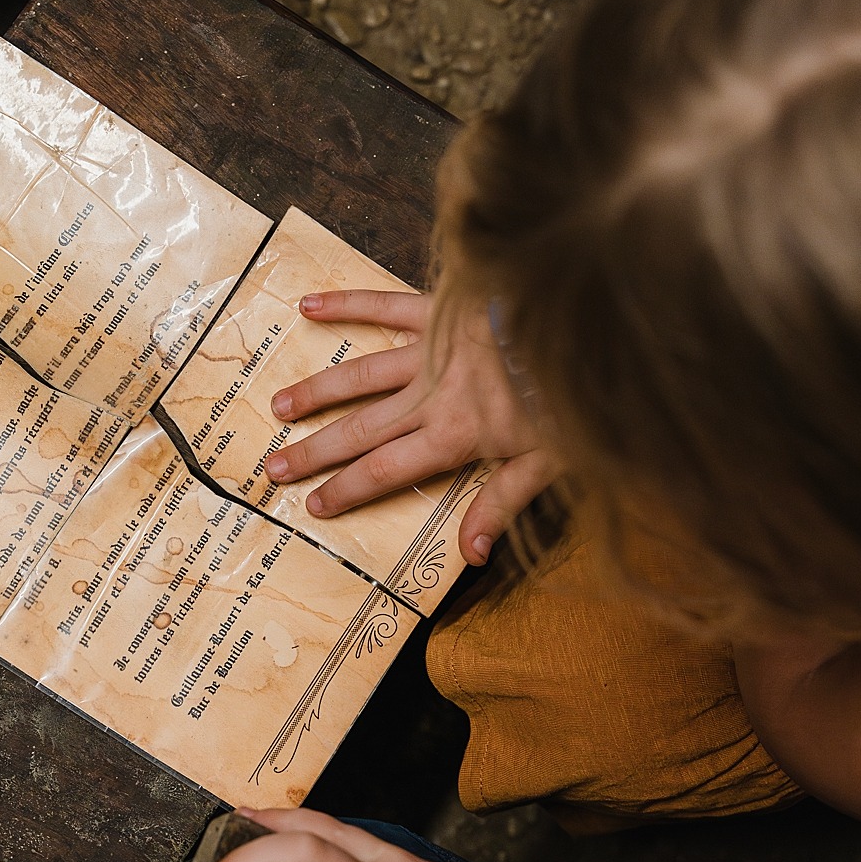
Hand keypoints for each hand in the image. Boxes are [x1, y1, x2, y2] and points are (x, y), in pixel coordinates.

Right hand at [262, 291, 554, 563]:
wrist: (585, 323)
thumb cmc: (572, 396)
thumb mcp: (548, 462)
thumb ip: (502, 504)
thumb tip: (470, 557)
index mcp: (453, 436)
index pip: (386, 470)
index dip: (347, 489)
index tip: (314, 503)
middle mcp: (430, 396)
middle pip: (360, 429)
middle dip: (314, 451)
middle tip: (274, 466)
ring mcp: (430, 351)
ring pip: (360, 376)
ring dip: (317, 393)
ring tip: (280, 408)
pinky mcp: (438, 311)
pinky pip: (385, 306)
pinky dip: (347, 304)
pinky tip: (309, 306)